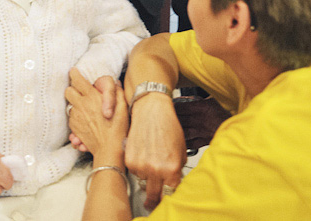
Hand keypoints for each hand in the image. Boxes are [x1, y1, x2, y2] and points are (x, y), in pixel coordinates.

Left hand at [68, 74, 118, 151]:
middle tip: (80, 92)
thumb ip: (117, 92)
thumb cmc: (119, 127)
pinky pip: (71, 118)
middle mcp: (81, 105)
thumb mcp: (123, 107)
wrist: (110, 149)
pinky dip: (76, 117)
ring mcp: (76, 117)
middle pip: (68, 91)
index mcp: (92, 97)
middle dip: (73, 89)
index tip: (75, 72)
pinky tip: (85, 120)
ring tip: (86, 108)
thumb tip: (115, 83)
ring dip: (75, 105)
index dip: (75, 74)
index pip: (77, 80)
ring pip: (69, 105)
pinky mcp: (74, 128)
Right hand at [124, 90, 185, 209]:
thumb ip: (177, 168)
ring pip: (143, 182)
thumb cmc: (168, 126)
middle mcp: (155, 169)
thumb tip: (174, 182)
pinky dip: (138, 167)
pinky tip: (143, 153)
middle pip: (155, 195)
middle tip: (154, 200)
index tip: (166, 199)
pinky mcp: (129, 160)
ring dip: (146, 177)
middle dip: (155, 199)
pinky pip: (134, 172)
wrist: (151, 110)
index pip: (170, 194)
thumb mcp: (181, 149)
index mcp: (172, 168)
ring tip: (150, 160)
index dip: (169, 197)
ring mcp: (141, 166)